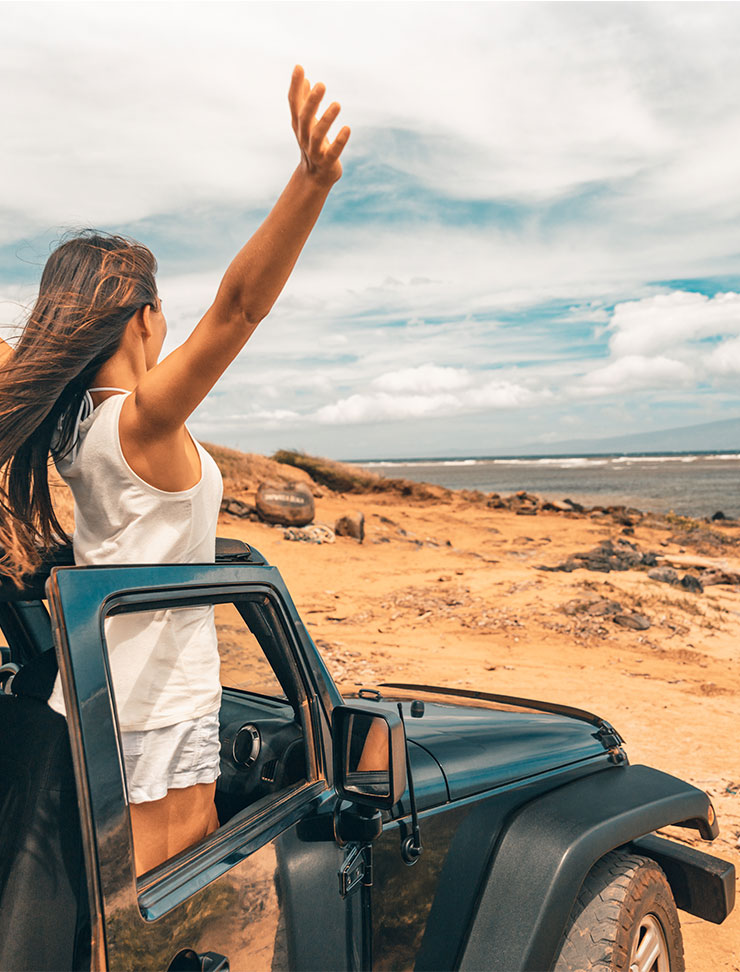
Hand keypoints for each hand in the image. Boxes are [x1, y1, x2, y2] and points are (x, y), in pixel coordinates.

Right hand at [289, 64, 349, 184]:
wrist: (315, 177)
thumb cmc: (313, 145)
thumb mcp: (308, 123)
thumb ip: (306, 102)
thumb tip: (306, 79)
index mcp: (298, 125)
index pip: (294, 103)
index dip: (295, 86)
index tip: (299, 67)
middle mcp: (304, 136)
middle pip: (304, 118)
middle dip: (311, 102)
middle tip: (321, 84)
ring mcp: (314, 150)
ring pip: (317, 135)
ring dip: (326, 119)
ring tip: (338, 104)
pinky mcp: (327, 162)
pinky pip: (333, 152)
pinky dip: (340, 141)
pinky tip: (347, 129)